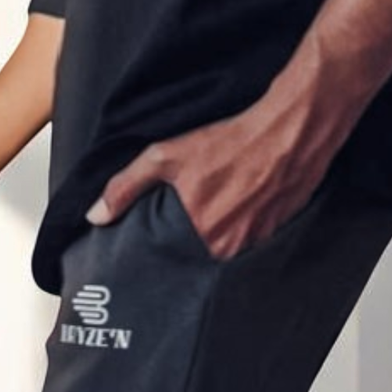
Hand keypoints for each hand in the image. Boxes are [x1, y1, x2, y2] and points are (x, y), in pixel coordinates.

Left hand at [85, 96, 341, 259]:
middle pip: (200, 263)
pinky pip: (252, 244)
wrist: (296, 125)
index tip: (160, 252)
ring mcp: (258, 244)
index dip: (166, 258)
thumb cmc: (233, 140)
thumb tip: (95, 216)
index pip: (173, 265)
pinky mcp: (279, 233)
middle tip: (188, 233)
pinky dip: (243, 232)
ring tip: (216, 221)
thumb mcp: (168, 156)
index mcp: (203, 240)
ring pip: (226, 255)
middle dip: (191, 252)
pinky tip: (240, 214)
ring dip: (219, 242)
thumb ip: (126, 187)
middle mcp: (231, 250)